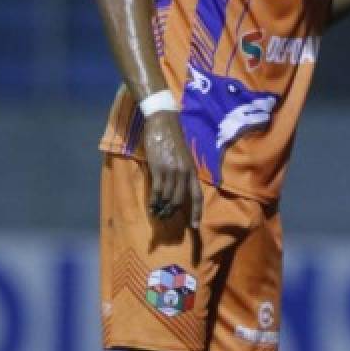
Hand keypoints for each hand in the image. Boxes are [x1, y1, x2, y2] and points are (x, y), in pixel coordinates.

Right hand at [142, 111, 203, 228]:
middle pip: (181, 201)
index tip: (195, 226)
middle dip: (174, 212)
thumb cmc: (173, 139)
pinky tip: (152, 206)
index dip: (197, 213)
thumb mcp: (184, 157)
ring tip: (158, 214)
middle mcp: (184, 173)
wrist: (163, 124)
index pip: (197, 196)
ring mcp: (171, 172)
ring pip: (168, 198)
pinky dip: (154, 202)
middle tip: (167, 218)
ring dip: (163, 209)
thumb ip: (184, 172)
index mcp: (192, 170)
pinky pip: (157, 191)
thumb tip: (180, 189)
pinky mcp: (158, 169)